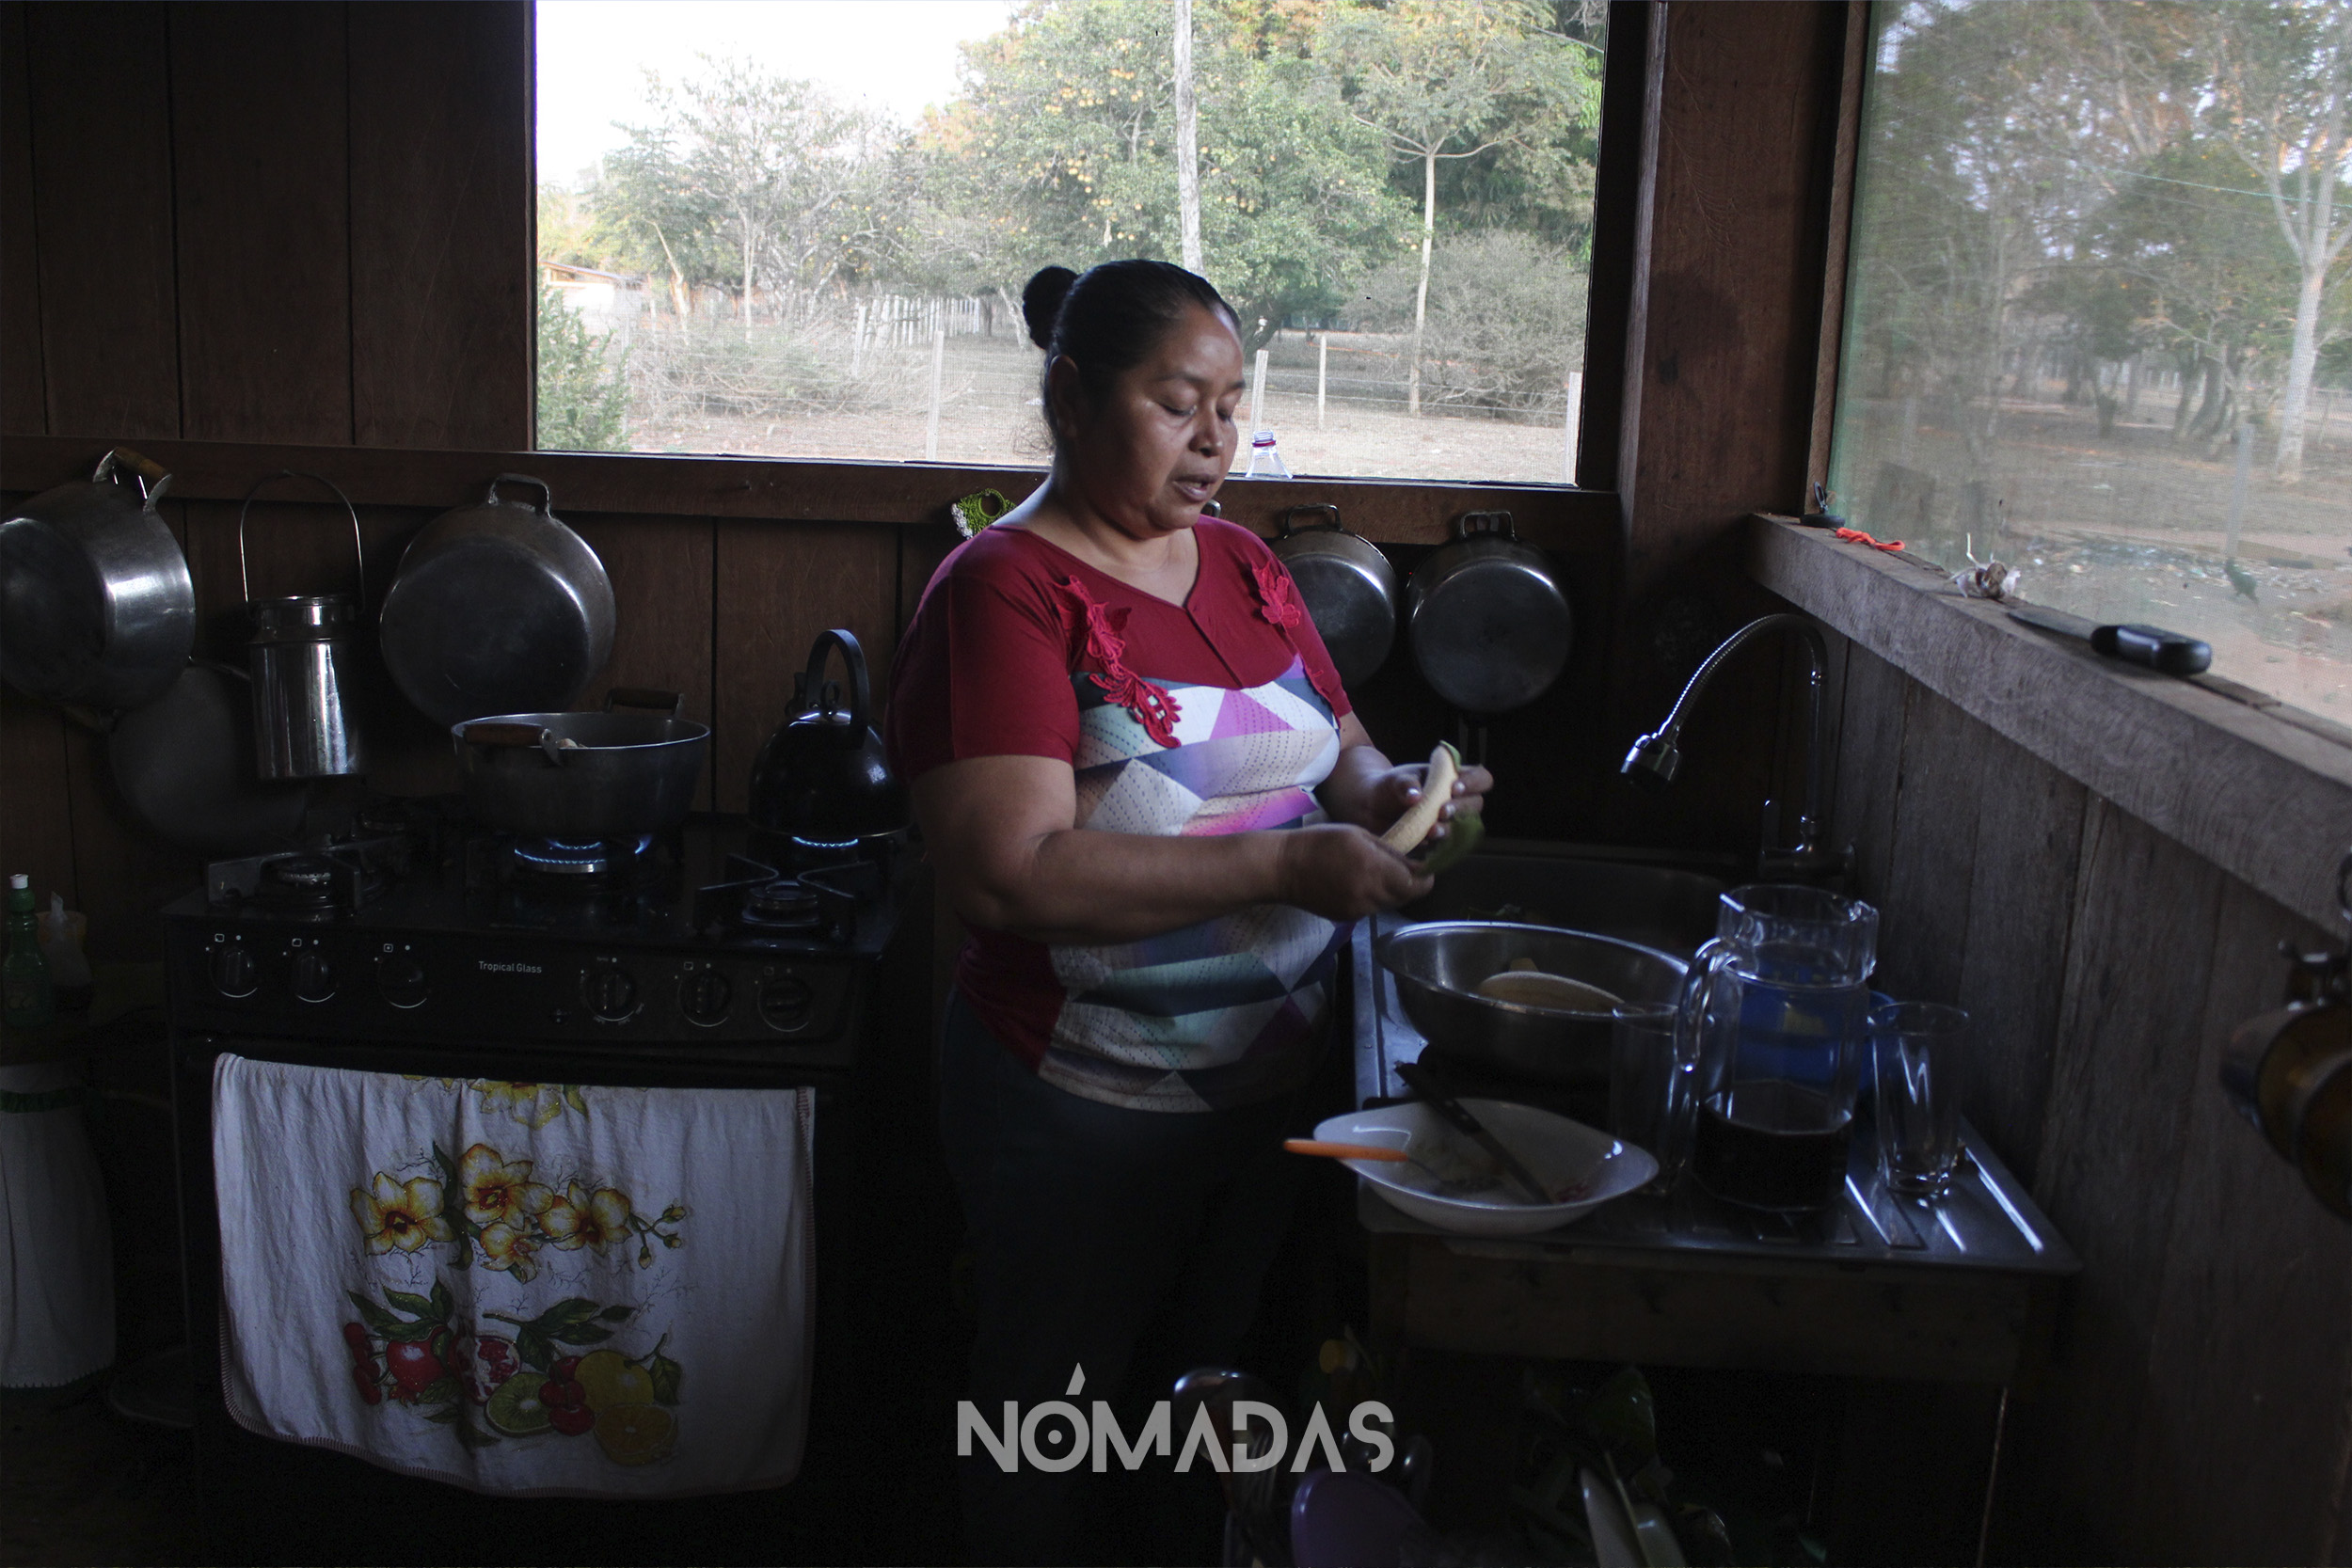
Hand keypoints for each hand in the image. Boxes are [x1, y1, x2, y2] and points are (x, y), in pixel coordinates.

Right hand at [1275, 824, 1433, 920]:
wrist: (1283, 867)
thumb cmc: (1321, 842)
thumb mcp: (1359, 835)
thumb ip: (1391, 852)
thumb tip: (1417, 864)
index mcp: (1374, 869)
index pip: (1417, 885)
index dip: (1426, 877)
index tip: (1425, 866)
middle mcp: (1369, 895)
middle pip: (1405, 896)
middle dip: (1409, 883)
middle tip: (1403, 867)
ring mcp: (1358, 910)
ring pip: (1389, 903)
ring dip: (1391, 890)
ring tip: (1377, 872)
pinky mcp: (1347, 917)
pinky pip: (1371, 908)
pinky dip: (1373, 897)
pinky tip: (1358, 882)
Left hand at [1364, 760, 1495, 844]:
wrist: (1371, 807)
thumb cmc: (1389, 787)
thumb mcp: (1395, 780)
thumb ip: (1405, 784)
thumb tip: (1415, 796)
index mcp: (1453, 778)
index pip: (1481, 778)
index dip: (1474, 782)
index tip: (1454, 788)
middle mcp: (1457, 800)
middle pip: (1476, 804)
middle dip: (1462, 808)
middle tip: (1443, 811)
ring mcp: (1450, 822)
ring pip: (1464, 828)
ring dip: (1451, 829)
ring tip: (1432, 830)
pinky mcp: (1438, 842)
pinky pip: (1447, 847)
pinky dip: (1439, 846)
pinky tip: (1426, 843)